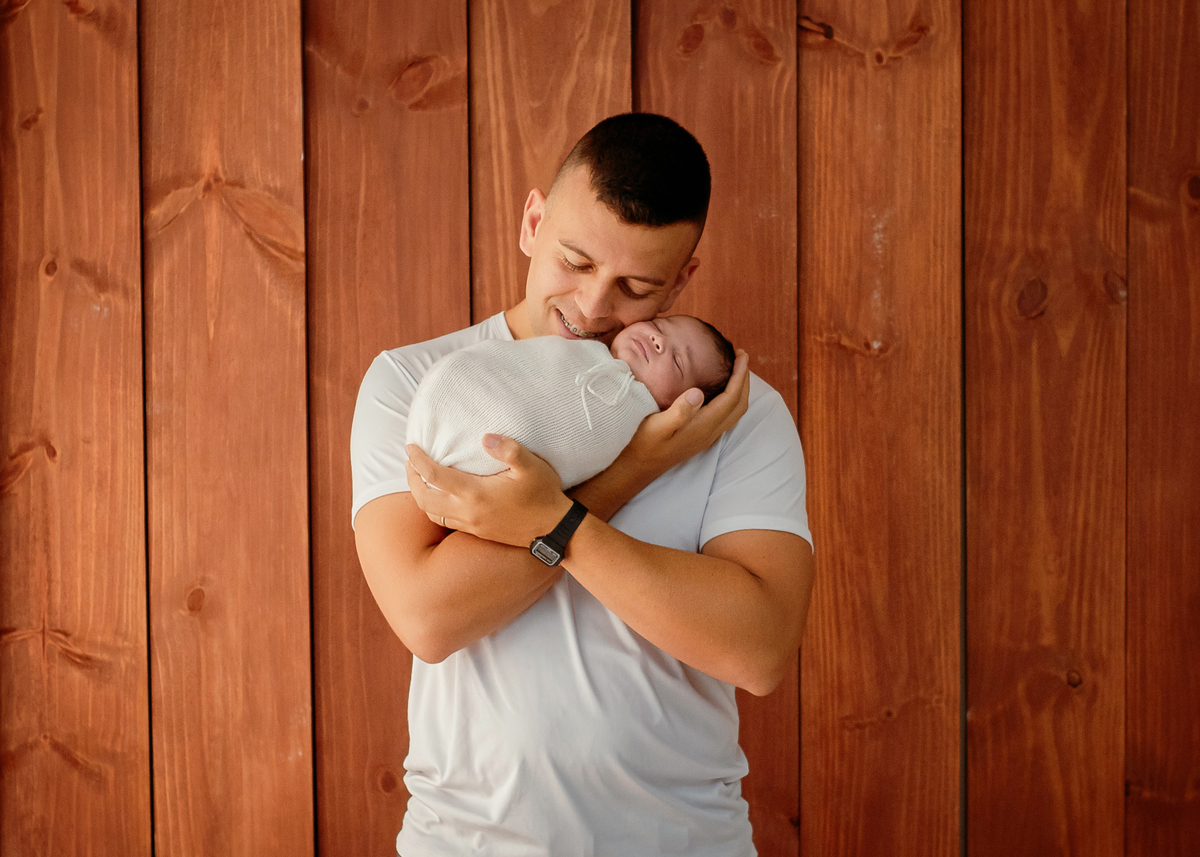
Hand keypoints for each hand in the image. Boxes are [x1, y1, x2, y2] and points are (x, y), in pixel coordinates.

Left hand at [405, 434, 572, 547]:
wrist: (555, 530)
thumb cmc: (544, 495)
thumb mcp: (532, 466)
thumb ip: (508, 449)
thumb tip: (485, 437)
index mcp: (476, 494)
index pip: (434, 476)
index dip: (418, 460)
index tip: (410, 447)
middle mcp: (469, 512)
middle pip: (424, 499)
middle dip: (412, 480)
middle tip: (409, 462)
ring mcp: (472, 525)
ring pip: (432, 514)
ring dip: (420, 496)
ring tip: (419, 479)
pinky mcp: (478, 532)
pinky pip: (445, 521)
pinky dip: (434, 508)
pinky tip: (440, 497)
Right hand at [621, 348, 750, 474]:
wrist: (638, 467)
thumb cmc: (643, 444)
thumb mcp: (656, 426)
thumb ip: (679, 411)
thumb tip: (698, 393)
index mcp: (702, 426)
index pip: (731, 397)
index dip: (739, 375)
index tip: (741, 354)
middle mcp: (709, 432)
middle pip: (739, 404)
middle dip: (744, 380)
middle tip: (741, 357)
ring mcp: (706, 436)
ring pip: (734, 411)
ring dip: (739, 389)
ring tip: (735, 370)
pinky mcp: (700, 437)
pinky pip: (725, 415)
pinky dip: (730, 398)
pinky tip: (720, 390)